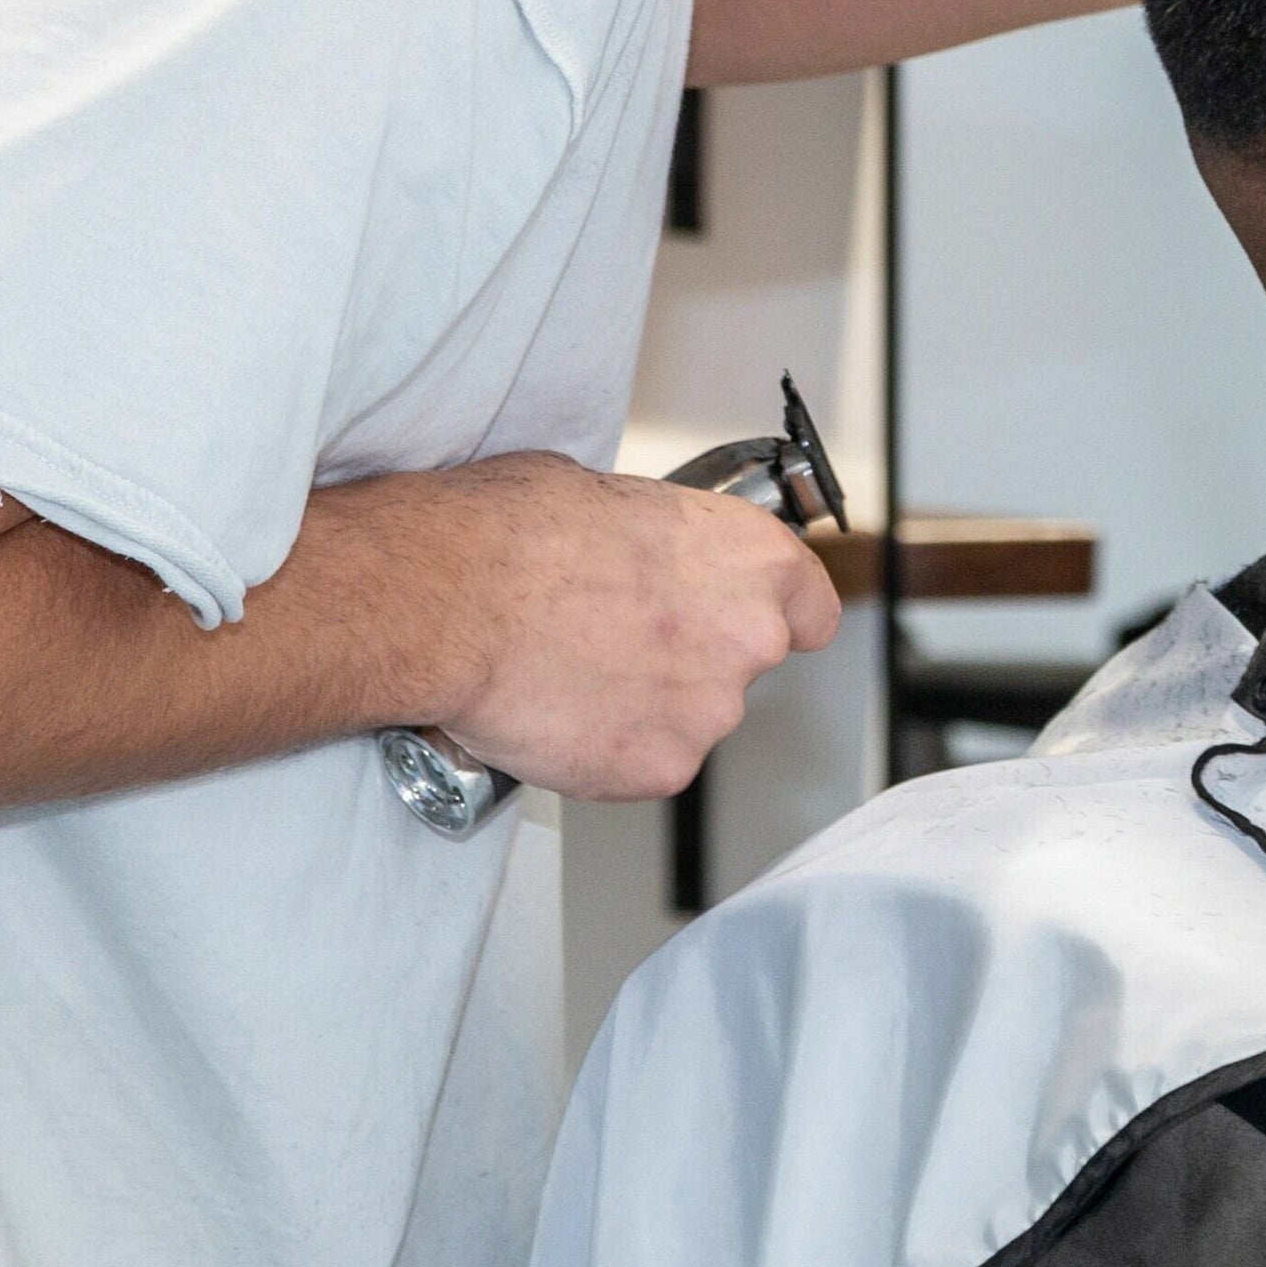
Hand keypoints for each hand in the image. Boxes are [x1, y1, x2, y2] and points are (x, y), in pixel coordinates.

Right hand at [418, 455, 843, 799]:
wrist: (453, 599)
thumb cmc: (517, 532)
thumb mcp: (613, 496)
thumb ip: (662, 543)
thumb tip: (643, 552)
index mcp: (755, 560)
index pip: (812, 611)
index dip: (775, 618)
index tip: (743, 622)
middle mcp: (751, 639)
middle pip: (742, 666)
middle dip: (690, 661)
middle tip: (618, 643)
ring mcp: (708, 713)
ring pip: (689, 720)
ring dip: (646, 707)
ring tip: (572, 674)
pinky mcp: (658, 770)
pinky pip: (641, 765)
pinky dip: (605, 752)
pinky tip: (559, 715)